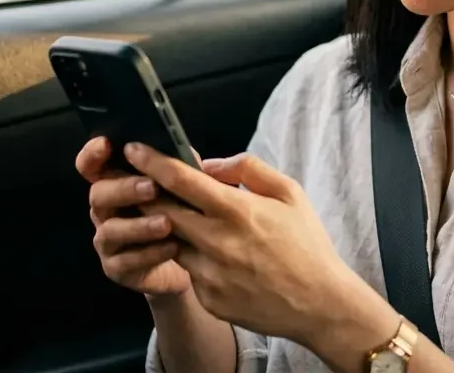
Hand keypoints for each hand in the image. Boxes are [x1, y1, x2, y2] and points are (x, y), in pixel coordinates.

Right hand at [75, 137, 190, 296]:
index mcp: (115, 184)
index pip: (91, 166)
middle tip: (152, 187)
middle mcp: (105, 210)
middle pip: (98, 194)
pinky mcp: (116, 268)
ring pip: (110, 230)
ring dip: (139, 225)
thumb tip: (183, 149)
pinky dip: (150, 254)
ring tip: (166, 223)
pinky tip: (172, 248)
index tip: (106, 143)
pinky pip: (126, 261)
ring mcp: (107, 241)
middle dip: (124, 189)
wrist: (189, 263)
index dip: (92, 154)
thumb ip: (177, 167)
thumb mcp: (181, 188)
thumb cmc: (180, 215)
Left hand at [124, 143, 395, 354]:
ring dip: (164, 226)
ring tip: (174, 216)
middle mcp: (217, 242)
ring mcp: (209, 274)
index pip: (179, 179)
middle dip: (143, 193)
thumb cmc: (306, 245)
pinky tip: (209, 254)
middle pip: (159, 210)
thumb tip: (210, 164)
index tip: (133, 149)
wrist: (320, 304)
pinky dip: (191, 256)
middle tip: (137, 182)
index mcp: (236, 210)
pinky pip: (188, 270)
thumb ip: (248, 169)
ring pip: (169, 241)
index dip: (151, 160)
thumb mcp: (289, 193)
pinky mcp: (208, 298)